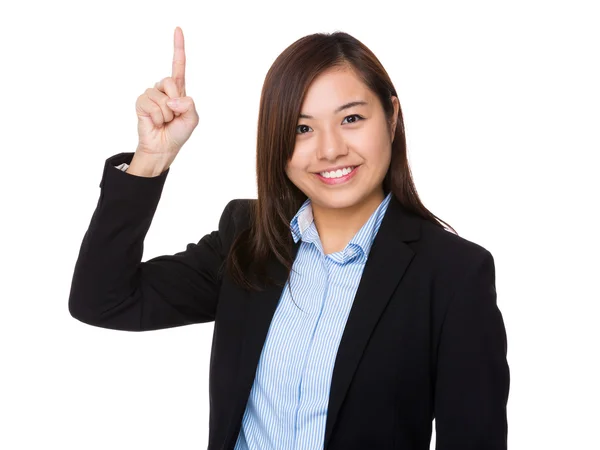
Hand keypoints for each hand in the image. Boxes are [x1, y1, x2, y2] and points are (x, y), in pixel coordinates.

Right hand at [134, 26, 198, 166]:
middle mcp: (164, 89)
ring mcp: (151, 94)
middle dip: (175, 101)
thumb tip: (173, 100)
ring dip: (166, 113)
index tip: (178, 30)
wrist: (164, 147)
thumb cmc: (178, 132)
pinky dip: (156, 116)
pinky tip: (155, 121)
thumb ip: (189, 106)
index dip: (178, 47)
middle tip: (173, 115)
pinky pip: (150, 104)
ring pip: (161, 97)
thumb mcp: (192, 119)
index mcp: (178, 89)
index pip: (178, 65)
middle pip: (170, 82)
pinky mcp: (141, 102)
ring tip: (164, 120)